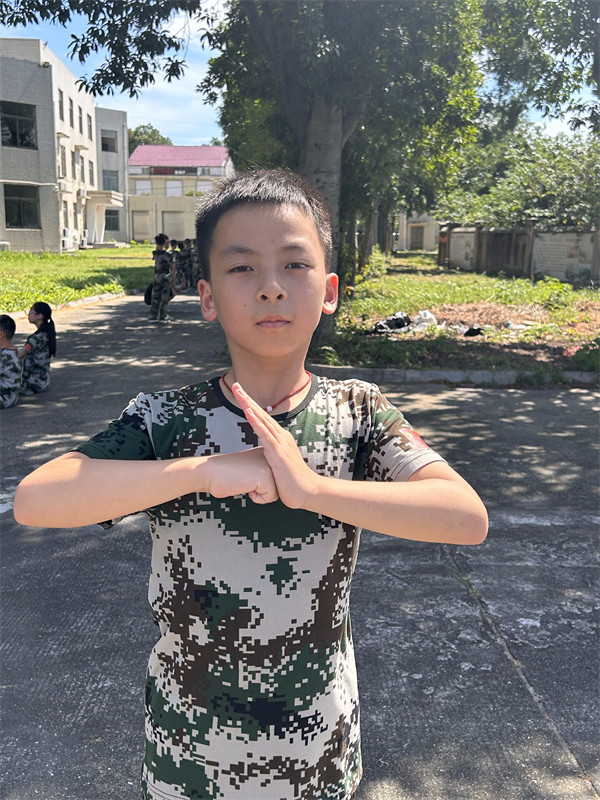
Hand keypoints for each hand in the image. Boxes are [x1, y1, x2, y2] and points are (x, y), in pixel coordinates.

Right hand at [203, 447, 277, 503]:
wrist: (209, 472)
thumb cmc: (225, 475)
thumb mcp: (250, 469)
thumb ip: (263, 473)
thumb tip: (277, 487)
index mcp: (266, 453)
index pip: (276, 479)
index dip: (260, 485)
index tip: (246, 476)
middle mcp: (270, 457)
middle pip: (278, 487)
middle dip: (262, 490)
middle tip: (245, 479)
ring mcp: (268, 465)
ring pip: (276, 493)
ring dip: (259, 494)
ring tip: (245, 482)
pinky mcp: (265, 476)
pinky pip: (269, 497)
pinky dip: (256, 498)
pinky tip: (245, 486)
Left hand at [231, 383, 318, 508]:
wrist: (307, 493)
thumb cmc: (292, 483)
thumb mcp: (279, 467)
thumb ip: (270, 459)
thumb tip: (262, 460)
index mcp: (281, 439)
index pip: (263, 418)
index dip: (251, 405)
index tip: (240, 393)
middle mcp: (281, 437)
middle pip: (261, 414)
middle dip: (247, 399)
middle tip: (236, 384)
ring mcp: (280, 443)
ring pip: (262, 420)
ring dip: (249, 405)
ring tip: (239, 392)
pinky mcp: (278, 453)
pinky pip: (265, 434)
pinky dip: (256, 422)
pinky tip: (248, 411)